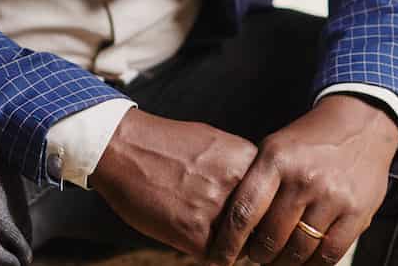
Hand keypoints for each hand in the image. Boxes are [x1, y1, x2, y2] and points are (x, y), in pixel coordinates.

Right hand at [87, 108, 257, 259]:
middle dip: (251, 234)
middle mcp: (238, 185)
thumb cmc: (166, 144)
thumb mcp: (215, 142)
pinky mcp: (195, 233)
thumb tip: (261, 196)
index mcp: (248, 160)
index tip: (256, 219)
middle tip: (234, 232)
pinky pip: (217, 257)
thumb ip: (241, 169)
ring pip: (242, 246)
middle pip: (263, 227)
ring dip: (230, 245)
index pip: (276, 201)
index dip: (266, 214)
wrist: (122, 147)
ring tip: (207, 230)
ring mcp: (217, 210)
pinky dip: (206, 251)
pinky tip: (188, 232)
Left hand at [206, 94, 397, 265]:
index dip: (229, 241)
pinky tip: (304, 262)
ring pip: (299, 249)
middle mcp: (303, 178)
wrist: (361, 122)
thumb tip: (232, 226)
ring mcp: (332, 196)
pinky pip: (330, 253)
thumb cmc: (310, 140)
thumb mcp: (275, 146)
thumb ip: (255, 181)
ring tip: (277, 261)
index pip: (244, 212)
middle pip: (271, 236)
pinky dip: (313, 265)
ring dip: (284, 263)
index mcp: (276, 159)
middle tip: (254, 256)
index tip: (221, 255)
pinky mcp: (357, 212)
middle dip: (258, 254)